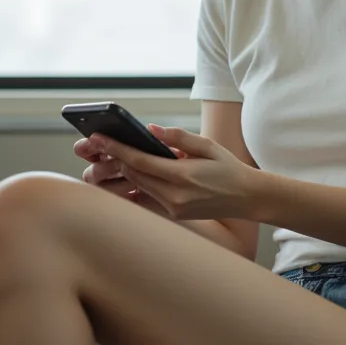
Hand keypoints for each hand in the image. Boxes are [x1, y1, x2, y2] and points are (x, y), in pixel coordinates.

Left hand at [81, 123, 260, 222]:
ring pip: (138, 187)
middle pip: (134, 176)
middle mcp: (175, 196)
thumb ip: (178, 137)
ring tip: (111, 155)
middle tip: (98, 144)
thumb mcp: (207, 145)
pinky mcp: (174, 214)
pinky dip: (138, 184)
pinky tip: (130, 172)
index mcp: (183, 176)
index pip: (140, 162)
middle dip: (115, 159)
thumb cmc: (229, 168)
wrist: (247, 198)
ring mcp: (174, 208)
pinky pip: (148, 197)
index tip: (98, 138)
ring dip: (124, 172)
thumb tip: (150, 129)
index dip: (116, 149)